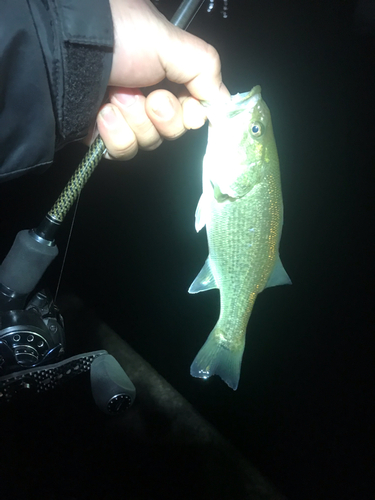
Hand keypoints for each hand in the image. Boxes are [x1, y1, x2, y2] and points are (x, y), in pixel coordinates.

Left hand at [92, 0, 229, 159]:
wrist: (67, 51)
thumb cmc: (121, 37)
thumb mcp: (174, 43)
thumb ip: (207, 70)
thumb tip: (222, 104)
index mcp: (167, 75)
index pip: (194, 110)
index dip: (193, 114)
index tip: (189, 105)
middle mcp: (148, 97)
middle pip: (173, 130)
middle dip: (162, 114)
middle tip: (145, 94)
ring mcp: (125, 118)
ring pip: (149, 142)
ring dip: (134, 119)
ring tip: (115, 95)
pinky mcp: (104, 136)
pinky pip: (123, 151)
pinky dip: (115, 133)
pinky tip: (103, 113)